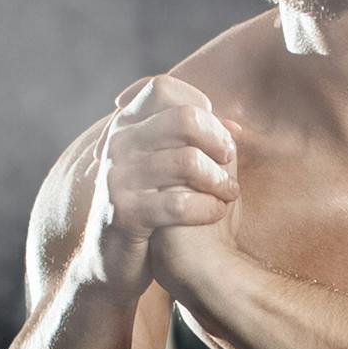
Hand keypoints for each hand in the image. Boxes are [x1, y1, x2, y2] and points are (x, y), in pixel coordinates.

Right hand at [85, 74, 239, 292]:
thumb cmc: (150, 208)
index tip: (214, 133)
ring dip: (220, 179)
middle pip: (183, 118)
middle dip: (217, 140)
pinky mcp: (124, 214)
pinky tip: (216, 213)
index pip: (163, 88)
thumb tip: (236, 126)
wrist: (111, 261)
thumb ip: (194, 144)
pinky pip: (180, 204)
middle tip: (230, 160)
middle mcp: (117, 145)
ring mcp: (117, 178)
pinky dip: (208, 208)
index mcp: (125, 126)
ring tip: (229, 193)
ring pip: (188, 161)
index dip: (198, 104)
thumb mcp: (166, 169)